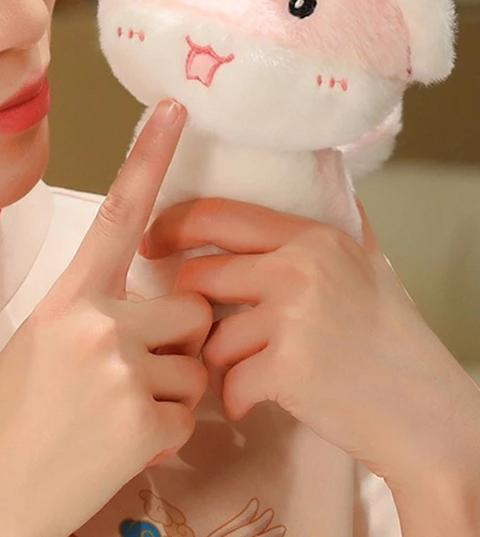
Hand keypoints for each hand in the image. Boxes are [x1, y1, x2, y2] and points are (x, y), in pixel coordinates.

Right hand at [0, 100, 212, 536]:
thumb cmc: (10, 420)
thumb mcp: (42, 345)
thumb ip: (97, 312)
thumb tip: (156, 305)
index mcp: (65, 296)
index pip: (116, 212)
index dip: (149, 156)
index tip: (176, 108)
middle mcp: (95, 321)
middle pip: (190, 307)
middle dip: (180, 341)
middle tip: (135, 373)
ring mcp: (119, 369)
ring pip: (197, 365)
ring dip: (173, 391)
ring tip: (116, 413)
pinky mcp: (142, 422)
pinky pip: (192, 414)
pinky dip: (168, 432)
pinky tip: (122, 445)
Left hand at [140, 198, 479, 495]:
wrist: (427, 413)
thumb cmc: (392, 340)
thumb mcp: (364, 264)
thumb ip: (326, 224)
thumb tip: (317, 166)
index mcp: (311, 238)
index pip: (218, 214)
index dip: (174, 226)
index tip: (152, 243)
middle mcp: (299, 267)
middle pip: (199, 274)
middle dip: (190, 304)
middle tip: (195, 326)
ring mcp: (293, 317)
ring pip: (211, 334)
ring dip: (219, 359)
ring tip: (247, 370)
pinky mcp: (289, 367)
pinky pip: (229, 380)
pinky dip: (237, 397)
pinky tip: (256, 401)